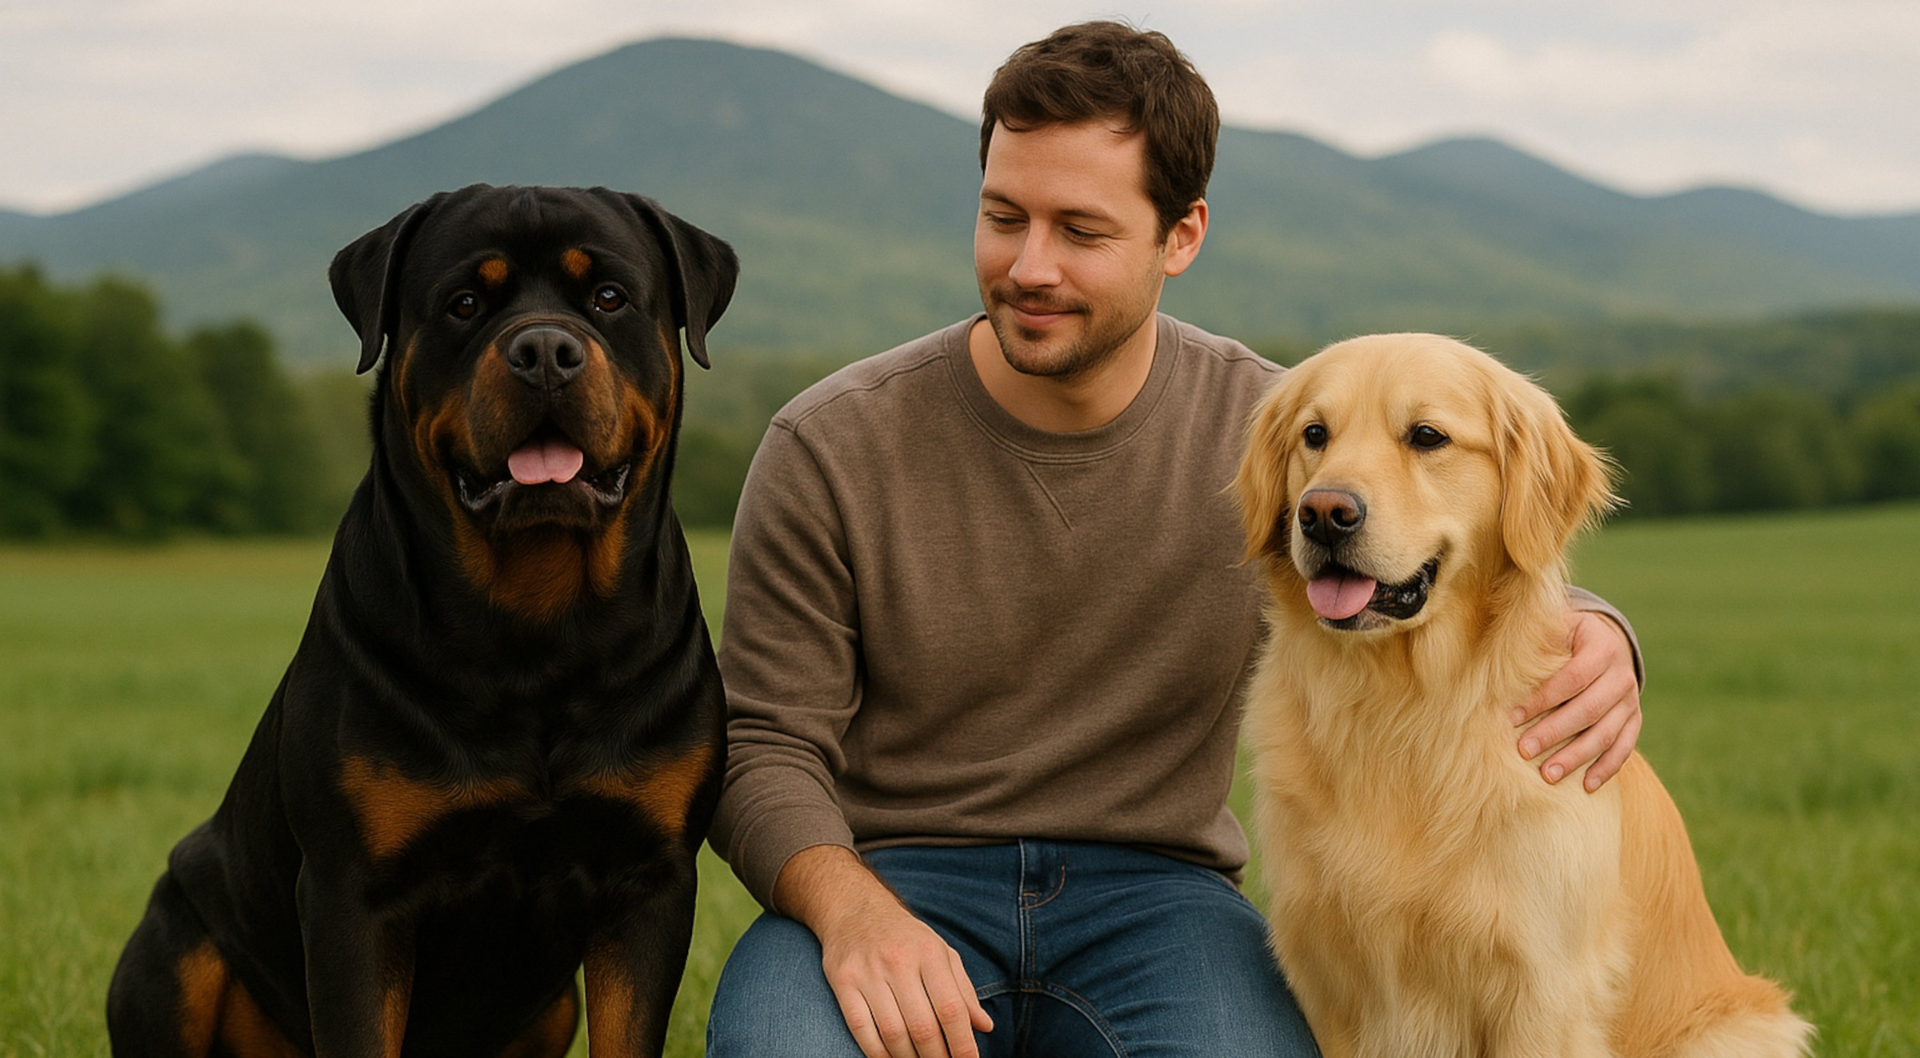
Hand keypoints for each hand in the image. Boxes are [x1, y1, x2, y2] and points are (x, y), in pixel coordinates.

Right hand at [776, 846, 993, 1057]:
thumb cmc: (905, 937)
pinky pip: (861, 1029)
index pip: (951, 1008)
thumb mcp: (940, 952)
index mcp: (930, 953)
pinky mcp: (843, 981)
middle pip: (923, 1026)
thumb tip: (984, 1026)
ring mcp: (868, 972)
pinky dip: (878, 1053)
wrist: (854, 907)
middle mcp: (899, 961)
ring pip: (893, 1033)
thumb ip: (962, 989)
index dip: (963, 1043)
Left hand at [1510, 610, 1640, 790]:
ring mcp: (1631, 700)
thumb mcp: (1556, 629)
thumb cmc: (1567, 638)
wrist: (1607, 641)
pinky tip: (1586, 785)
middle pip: (1588, 709)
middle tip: (1524, 750)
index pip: (1572, 677)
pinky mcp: (1635, 719)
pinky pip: (1625, 747)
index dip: (1542, 699)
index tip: (1512, 717)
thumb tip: (1505, 668)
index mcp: (1603, 648)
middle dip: (1554, 732)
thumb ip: (1539, 644)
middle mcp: (1622, 675)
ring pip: (1606, 733)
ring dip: (1576, 756)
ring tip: (1548, 775)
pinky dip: (1607, 767)